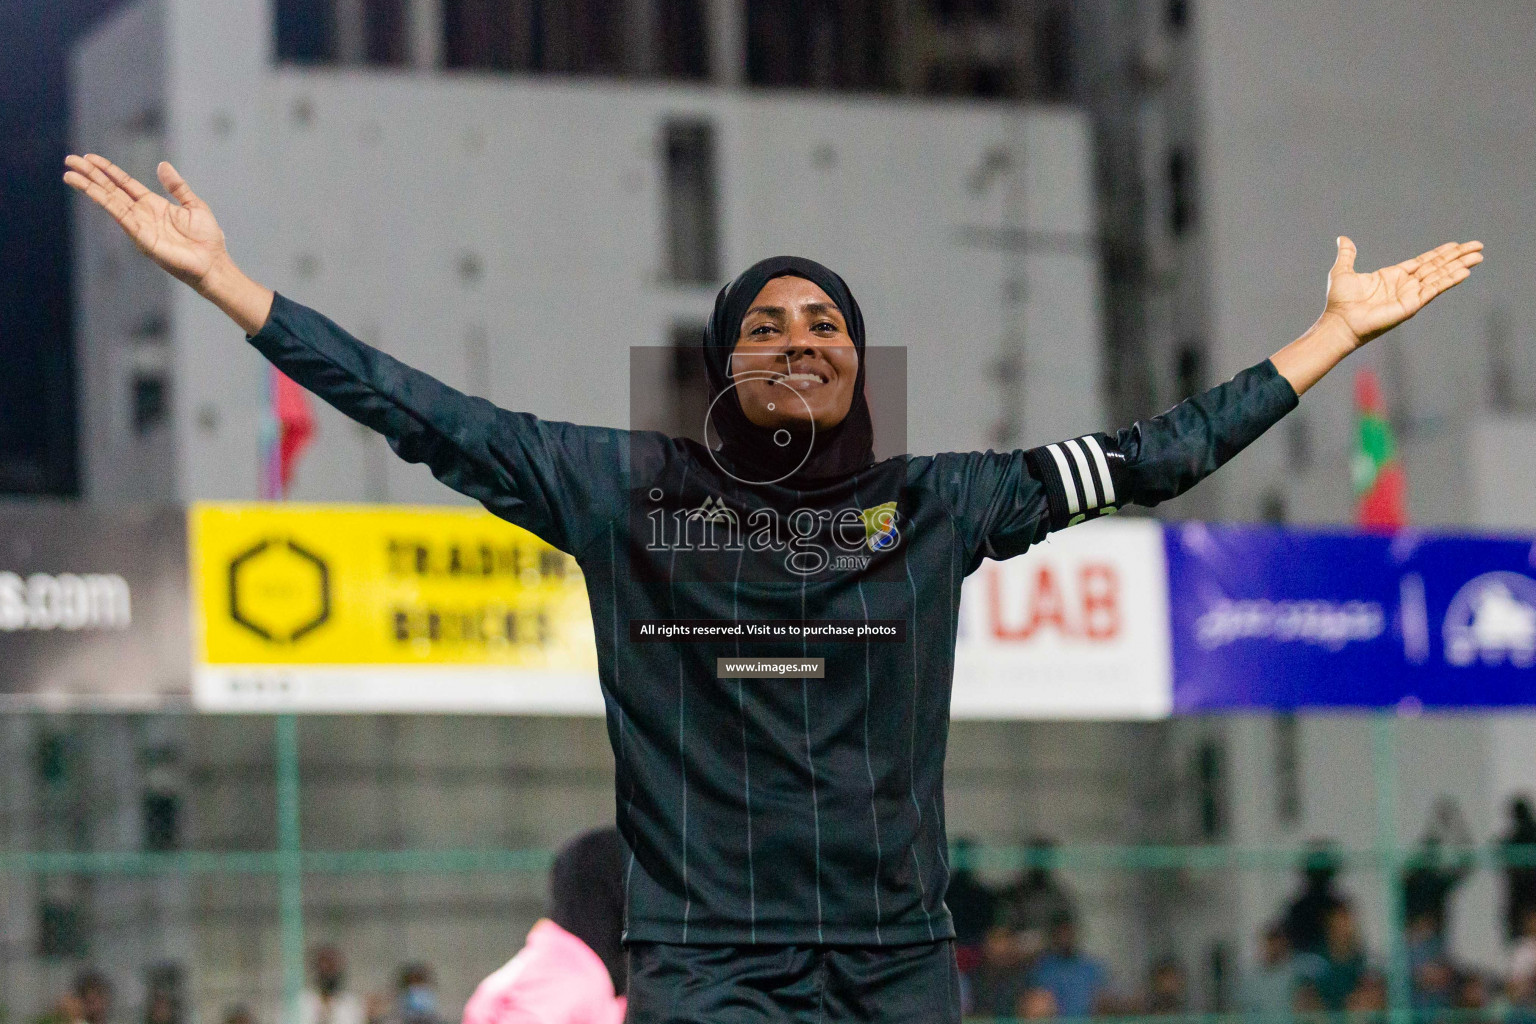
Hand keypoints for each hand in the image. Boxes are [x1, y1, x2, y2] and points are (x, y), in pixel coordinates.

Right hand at [65, 154, 227, 288]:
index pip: (124, 183)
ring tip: (69, 175)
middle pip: (111, 190)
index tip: (89, 158)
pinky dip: (105, 203)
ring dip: (89, 188)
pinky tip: (92, 191)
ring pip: (110, 201)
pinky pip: (121, 216)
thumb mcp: (193, 205)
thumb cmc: (207, 239)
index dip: (107, 170)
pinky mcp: (141, 238)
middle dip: (91, 175)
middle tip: (70, 160)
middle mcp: (142, 214)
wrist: (213, 263)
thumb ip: (177, 186)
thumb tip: (162, 165)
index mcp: (153, 205)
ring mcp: (139, 226)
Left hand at [1271, 236, 1484, 395]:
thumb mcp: (1343, 271)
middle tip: (1478, 246)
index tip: (1456, 244)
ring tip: (1478, 256)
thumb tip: (1343, 238)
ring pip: (1440, 276)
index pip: (1423, 262)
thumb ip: (1348, 254)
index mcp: (1392, 276)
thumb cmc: (1339, 302)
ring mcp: (1410, 295)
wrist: (1339, 322)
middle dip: (1457, 256)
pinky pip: (1434, 290)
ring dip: (1459, 265)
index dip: (1440, 253)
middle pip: (1437, 266)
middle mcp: (1405, 285)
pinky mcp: (1411, 305)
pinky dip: (1449, 280)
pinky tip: (1464, 272)